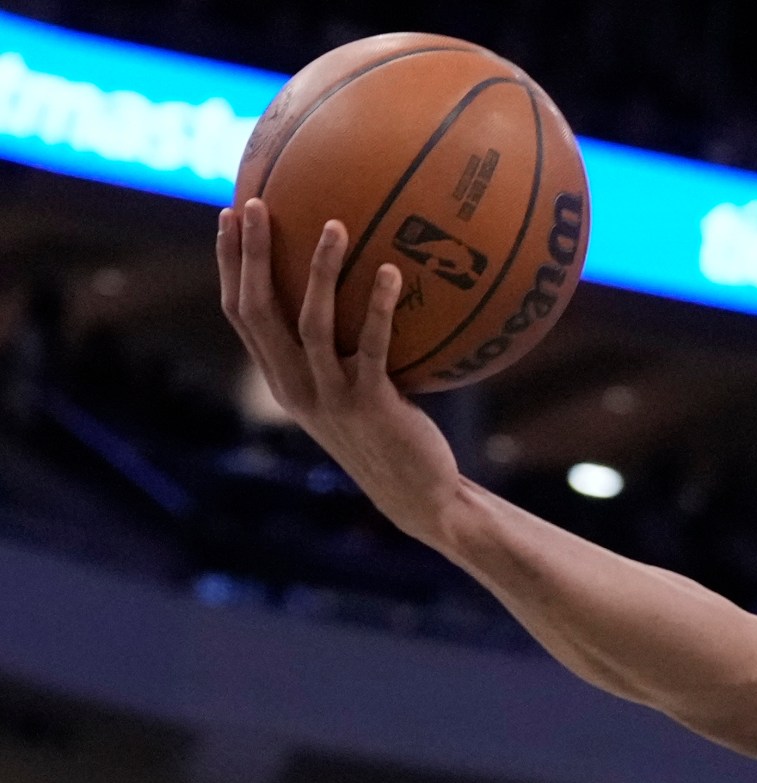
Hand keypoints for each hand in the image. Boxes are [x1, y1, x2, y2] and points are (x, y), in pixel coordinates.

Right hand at [216, 199, 464, 541]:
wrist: (418, 495)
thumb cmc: (393, 435)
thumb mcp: (358, 390)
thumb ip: (348, 349)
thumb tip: (371, 281)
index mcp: (282, 379)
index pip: (241, 314)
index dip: (230, 265)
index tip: (229, 215)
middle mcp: (294, 386)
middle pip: (257, 311)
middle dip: (249, 255)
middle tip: (256, 204)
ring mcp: (329, 396)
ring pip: (309, 323)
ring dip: (318, 271)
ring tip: (334, 224)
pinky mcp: (368, 404)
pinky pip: (370, 346)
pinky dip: (377, 306)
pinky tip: (390, 271)